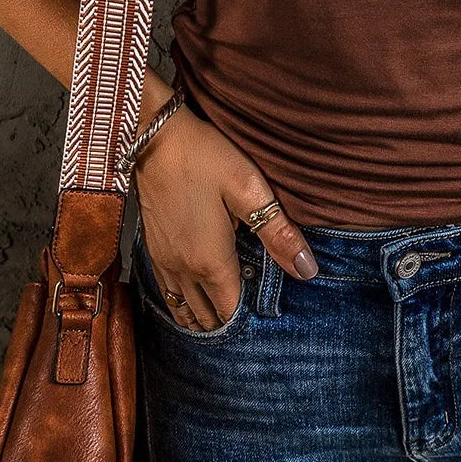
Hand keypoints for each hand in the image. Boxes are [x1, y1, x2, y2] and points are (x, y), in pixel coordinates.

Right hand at [133, 99, 318, 331]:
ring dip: (202, 317)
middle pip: (205, 316)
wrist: (153, 137)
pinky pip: (167, 292)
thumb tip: (308, 270)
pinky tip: (192, 300)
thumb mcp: (249, 190)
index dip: (247, 322)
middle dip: (226, 324)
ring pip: (182, 307)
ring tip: (223, 321)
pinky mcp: (152, 248)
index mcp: (210, 261)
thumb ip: (278, 233)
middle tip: (248, 324)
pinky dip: (182, 303)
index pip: (230, 311)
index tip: (265, 322)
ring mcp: (163, 261)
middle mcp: (183, 269)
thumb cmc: (205, 158)